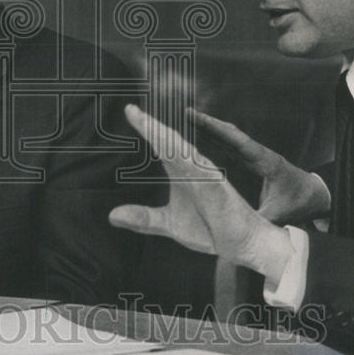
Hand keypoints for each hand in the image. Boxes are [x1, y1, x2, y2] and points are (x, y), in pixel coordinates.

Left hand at [109, 105, 292, 280]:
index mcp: (182, 171)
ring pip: (182, 151)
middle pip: (169, 141)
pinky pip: (200, 169)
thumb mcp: (168, 223)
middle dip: (150, 125)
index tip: (129, 110)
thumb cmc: (210, 228)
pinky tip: (174, 150)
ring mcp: (206, 175)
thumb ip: (143, 218)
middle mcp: (193, 167)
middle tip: (129, 109)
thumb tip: (111, 216)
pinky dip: (187, 160)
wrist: (241, 244)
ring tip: (145, 122)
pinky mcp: (217, 186)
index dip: (145, 128)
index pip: (161, 145)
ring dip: (164, 137)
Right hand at [189, 108, 330, 224]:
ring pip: (228, 138)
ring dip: (209, 130)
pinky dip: (214, 141)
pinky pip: (230, 148)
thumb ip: (259, 221)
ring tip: (188, 121)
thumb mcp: (279, 214)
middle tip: (186, 114)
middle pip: (229, 133)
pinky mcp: (250, 162)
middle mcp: (257, 154)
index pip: (237, 141)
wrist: (315, 196)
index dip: (217, 130)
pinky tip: (200, 139)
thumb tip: (237, 233)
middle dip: (208, 123)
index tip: (200, 119)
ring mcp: (253, 156)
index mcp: (264, 160)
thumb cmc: (299, 202)